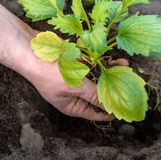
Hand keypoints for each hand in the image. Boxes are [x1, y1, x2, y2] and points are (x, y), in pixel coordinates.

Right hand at [0, 0, 127, 120]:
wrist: (31, 48)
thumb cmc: (49, 72)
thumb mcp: (75, 86)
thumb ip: (94, 94)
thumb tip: (111, 105)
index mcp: (70, 104)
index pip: (93, 113)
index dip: (109, 111)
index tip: (125, 109)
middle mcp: (72, 92)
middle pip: (96, 93)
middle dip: (112, 86)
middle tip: (129, 81)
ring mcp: (73, 76)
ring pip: (95, 76)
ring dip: (109, 70)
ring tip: (124, 64)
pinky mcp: (73, 61)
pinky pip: (90, 63)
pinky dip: (101, 60)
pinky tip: (111, 57)